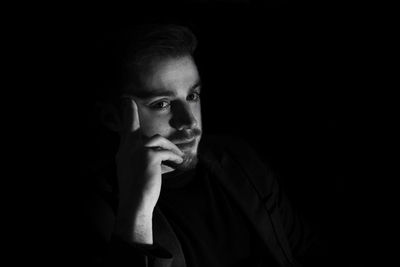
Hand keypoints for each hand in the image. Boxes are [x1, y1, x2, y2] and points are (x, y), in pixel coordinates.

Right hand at [114, 97, 183, 242]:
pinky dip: (174, 157)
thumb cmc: (136, 192)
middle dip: (130, 113)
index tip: (127, 101)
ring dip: (170, 147)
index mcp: (123, 152)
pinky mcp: (150, 156)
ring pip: (157, 140)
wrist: (135, 205)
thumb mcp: (132, 171)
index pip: (125, 130)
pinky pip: (167, 152)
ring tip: (178, 157)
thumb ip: (138, 158)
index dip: (127, 114)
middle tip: (128, 100)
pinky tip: (179, 163)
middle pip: (132, 126)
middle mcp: (127, 149)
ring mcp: (138, 151)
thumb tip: (153, 151)